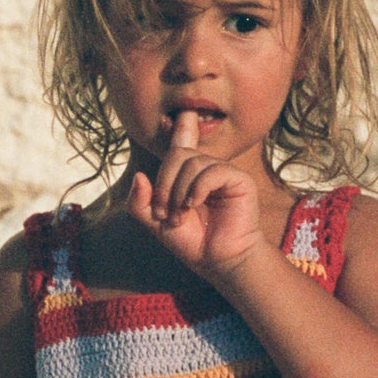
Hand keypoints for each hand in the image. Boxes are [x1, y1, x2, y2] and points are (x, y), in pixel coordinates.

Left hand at [128, 110, 264, 280]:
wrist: (218, 262)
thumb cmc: (192, 242)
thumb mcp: (156, 223)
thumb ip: (140, 203)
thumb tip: (139, 176)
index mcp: (188, 175)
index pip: (182, 143)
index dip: (180, 128)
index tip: (177, 116)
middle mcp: (206, 169)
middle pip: (177, 154)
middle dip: (164, 183)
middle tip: (163, 212)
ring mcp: (223, 172)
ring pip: (192, 162)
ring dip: (178, 191)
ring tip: (179, 215)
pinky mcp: (239, 180)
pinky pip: (212, 171)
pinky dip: (197, 188)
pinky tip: (193, 205)